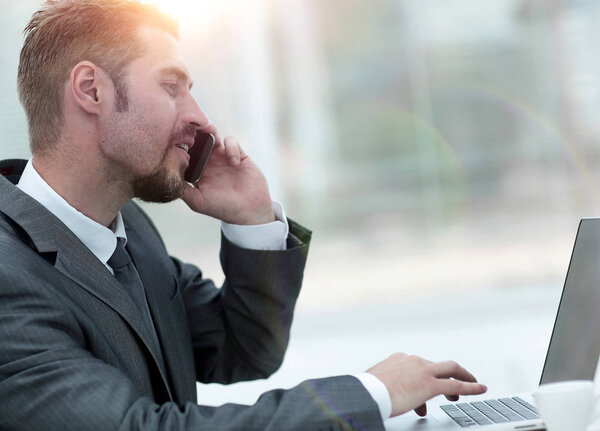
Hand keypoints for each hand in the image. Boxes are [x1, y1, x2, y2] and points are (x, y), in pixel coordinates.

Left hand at [182, 125, 274, 224]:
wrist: (250, 211)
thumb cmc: (223, 209)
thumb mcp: (198, 202)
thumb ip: (183, 190)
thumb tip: (166, 178)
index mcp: (198, 171)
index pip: (185, 153)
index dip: (180, 145)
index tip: (175, 140)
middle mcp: (209, 162)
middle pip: (197, 140)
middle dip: (193, 132)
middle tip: (190, 128)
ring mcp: (223, 157)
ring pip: (213, 135)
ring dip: (210, 130)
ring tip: (208, 132)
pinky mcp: (238, 154)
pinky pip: (231, 141)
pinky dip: (231, 147)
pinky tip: (234, 162)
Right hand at [367, 353, 486, 417]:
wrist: (367, 392)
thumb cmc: (367, 390)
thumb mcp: (375, 382)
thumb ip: (386, 384)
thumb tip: (384, 393)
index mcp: (399, 359)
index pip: (418, 366)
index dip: (424, 378)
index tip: (422, 393)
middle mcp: (413, 361)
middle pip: (437, 365)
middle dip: (449, 374)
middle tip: (455, 384)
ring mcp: (423, 371)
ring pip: (451, 370)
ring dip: (462, 378)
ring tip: (469, 386)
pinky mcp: (430, 385)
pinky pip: (456, 386)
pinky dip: (470, 387)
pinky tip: (480, 389)